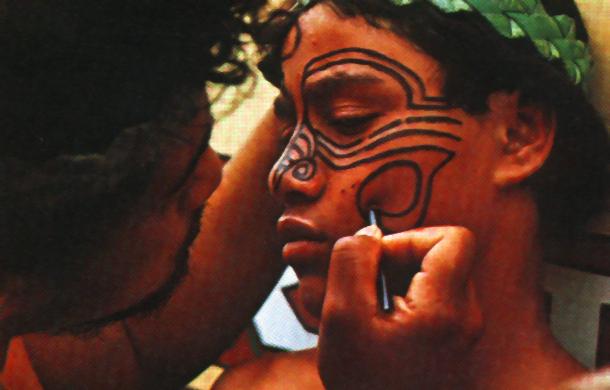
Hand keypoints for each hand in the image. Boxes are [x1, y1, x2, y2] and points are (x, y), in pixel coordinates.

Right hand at [318, 226, 482, 389]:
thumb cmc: (365, 386)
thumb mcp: (342, 319)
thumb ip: (352, 263)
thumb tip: (368, 234)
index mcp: (446, 309)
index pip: (454, 238)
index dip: (412, 238)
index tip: (379, 262)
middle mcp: (466, 318)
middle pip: (442, 257)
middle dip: (399, 261)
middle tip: (366, 290)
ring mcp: (463, 334)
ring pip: (435, 279)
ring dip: (398, 283)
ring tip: (370, 314)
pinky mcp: (454, 345)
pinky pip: (433, 303)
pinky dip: (404, 304)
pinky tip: (380, 330)